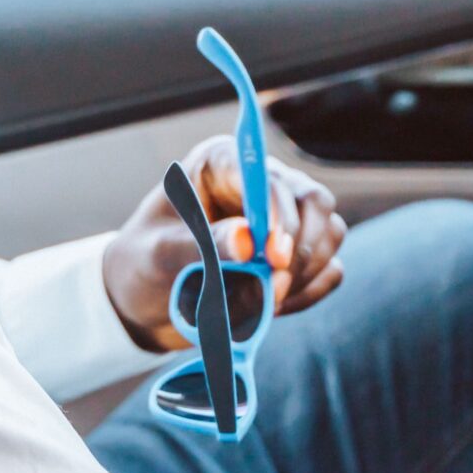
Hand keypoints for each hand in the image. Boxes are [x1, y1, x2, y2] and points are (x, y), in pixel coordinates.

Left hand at [101, 135, 349, 351]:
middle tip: (272, 291)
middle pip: (315, 202)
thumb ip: (201, 245)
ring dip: (303, 275)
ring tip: (260, 302)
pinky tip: (271, 308)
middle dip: (300, 250)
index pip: (270, 180)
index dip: (279, 217)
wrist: (143, 303)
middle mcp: (261, 185)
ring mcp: (284, 220)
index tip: (272, 258)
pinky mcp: (296, 256)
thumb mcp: (159, 254)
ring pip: (329, 235)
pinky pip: (329, 271)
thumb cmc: (143, 265)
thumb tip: (247, 241)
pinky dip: (308, 293)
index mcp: (223, 164)